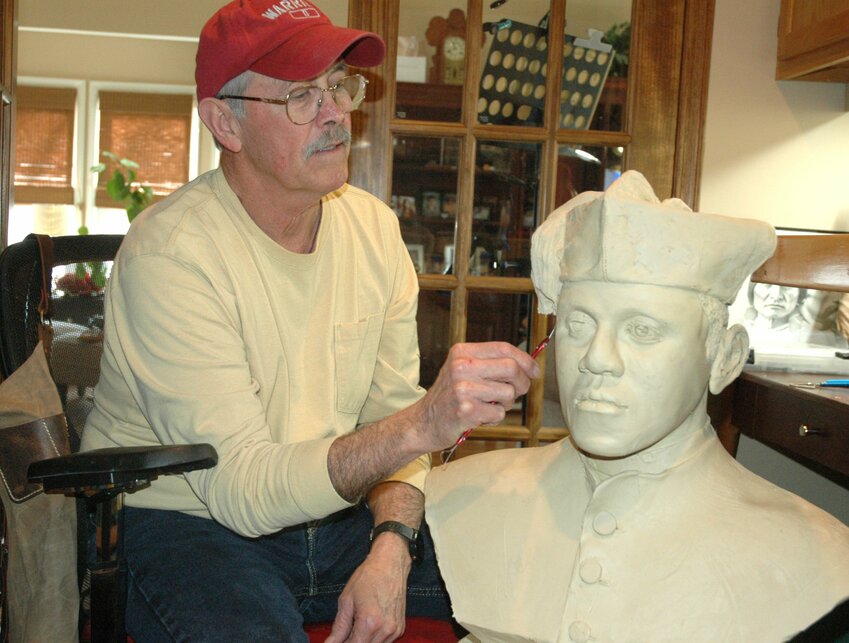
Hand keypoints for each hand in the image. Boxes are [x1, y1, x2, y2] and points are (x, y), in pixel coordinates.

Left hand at [324, 535, 410, 642]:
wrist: (390, 563)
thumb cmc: (368, 577)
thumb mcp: (346, 600)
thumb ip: (339, 627)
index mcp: (370, 623)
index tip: (336, 642)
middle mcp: (385, 630)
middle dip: (352, 642)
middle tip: (344, 634)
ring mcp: (395, 630)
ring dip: (363, 641)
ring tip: (356, 627)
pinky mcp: (400, 628)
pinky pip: (384, 642)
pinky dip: (374, 639)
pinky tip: (367, 626)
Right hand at [419, 341, 539, 449]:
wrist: (423, 422)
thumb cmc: (448, 396)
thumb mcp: (462, 370)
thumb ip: (489, 364)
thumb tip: (528, 366)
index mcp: (462, 352)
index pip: (503, 348)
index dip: (525, 359)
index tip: (534, 371)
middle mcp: (462, 367)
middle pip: (511, 368)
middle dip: (522, 383)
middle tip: (517, 392)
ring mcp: (463, 388)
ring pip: (508, 393)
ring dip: (504, 404)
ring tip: (488, 405)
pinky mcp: (466, 410)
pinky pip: (498, 413)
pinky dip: (494, 418)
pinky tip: (479, 417)